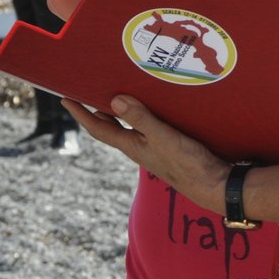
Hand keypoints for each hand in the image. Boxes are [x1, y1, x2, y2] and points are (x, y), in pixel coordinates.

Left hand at [64, 94, 230, 211]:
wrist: (214, 186)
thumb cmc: (188, 164)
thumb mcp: (163, 137)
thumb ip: (140, 119)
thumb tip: (114, 101)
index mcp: (131, 146)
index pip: (98, 128)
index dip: (80, 114)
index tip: (64, 99)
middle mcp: (137, 148)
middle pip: (109, 128)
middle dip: (94, 111)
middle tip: (85, 92)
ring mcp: (151, 149)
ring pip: (126, 128)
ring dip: (115, 112)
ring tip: (111, 94)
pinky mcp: (166, 148)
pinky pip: (143, 129)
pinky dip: (137, 116)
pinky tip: (147, 108)